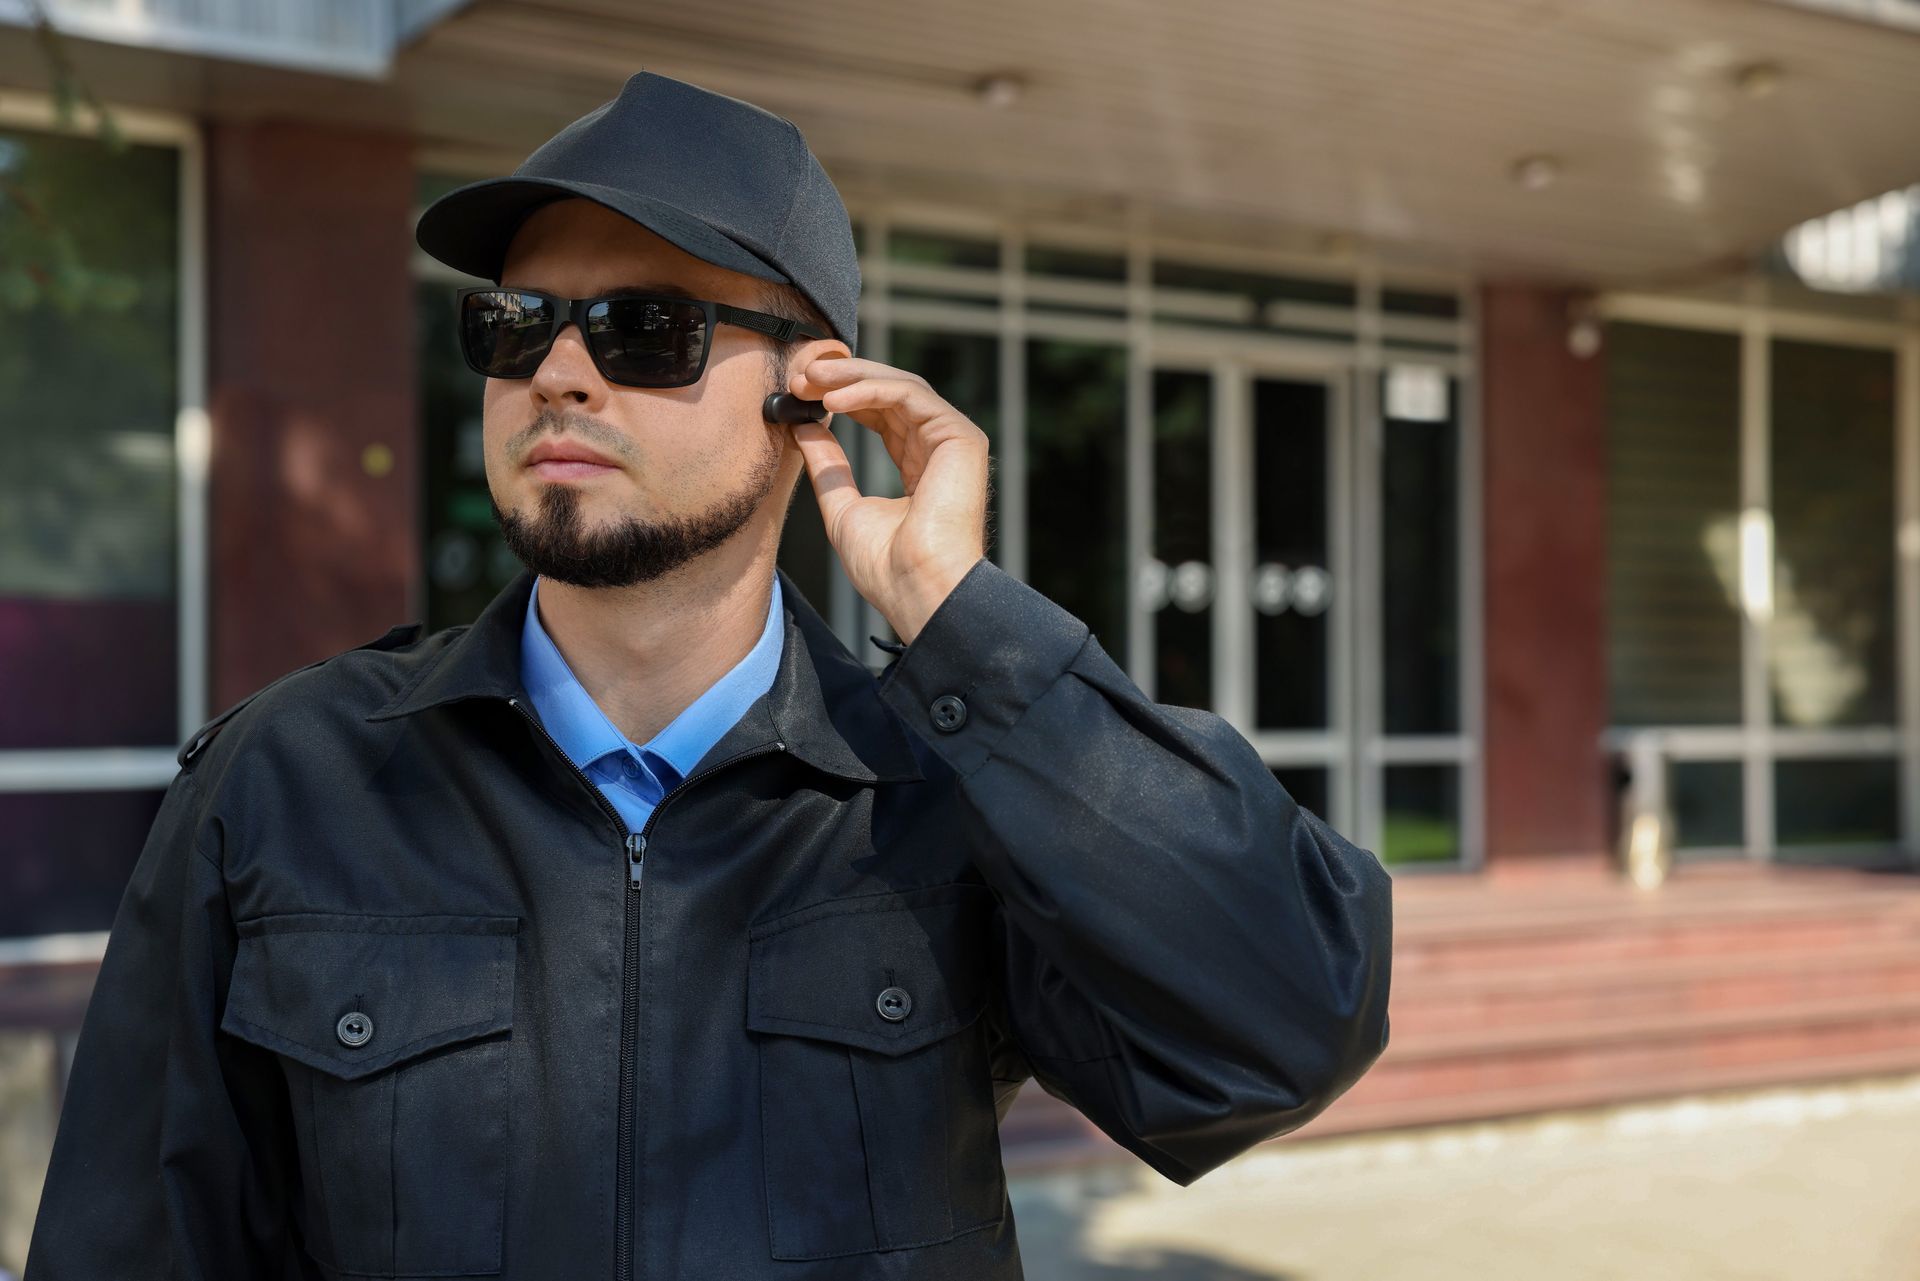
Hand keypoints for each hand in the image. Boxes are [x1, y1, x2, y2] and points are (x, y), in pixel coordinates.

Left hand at [783, 352, 988, 643]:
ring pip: (901, 386)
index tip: (800, 391)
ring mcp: (954, 440)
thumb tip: (803, 428)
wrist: (917, 588)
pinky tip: (833, 399)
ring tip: (810, 379)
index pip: (882, 414)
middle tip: (800, 375)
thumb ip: (828, 466)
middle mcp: (939, 448)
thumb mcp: (842, 506)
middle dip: (843, 378)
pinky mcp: (961, 437)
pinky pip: (910, 395)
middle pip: (891, 393)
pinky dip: (869, 390)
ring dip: (851, 377)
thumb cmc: (886, 566)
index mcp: (919, 466)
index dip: (842, 397)